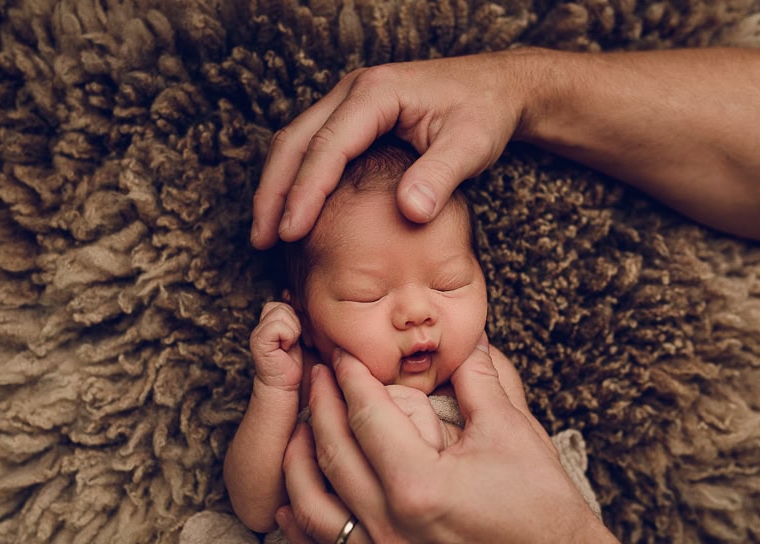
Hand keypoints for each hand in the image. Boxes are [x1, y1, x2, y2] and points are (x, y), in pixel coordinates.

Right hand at [250, 301, 302, 391]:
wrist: (283, 384)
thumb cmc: (291, 362)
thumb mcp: (297, 334)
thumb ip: (294, 317)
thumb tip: (292, 297)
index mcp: (269, 321)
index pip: (282, 303)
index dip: (294, 318)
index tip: (294, 336)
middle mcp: (260, 325)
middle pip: (282, 306)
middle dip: (294, 324)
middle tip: (292, 341)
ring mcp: (257, 332)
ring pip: (281, 313)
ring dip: (292, 330)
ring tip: (288, 344)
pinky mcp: (259, 341)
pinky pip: (278, 326)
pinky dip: (288, 336)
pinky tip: (285, 348)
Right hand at [251, 50, 538, 248]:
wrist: (497, 89)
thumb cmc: (485, 112)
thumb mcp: (472, 144)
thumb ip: (440, 176)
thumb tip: (410, 212)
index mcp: (377, 92)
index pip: (328, 145)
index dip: (305, 191)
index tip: (291, 232)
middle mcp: (353, 91)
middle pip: (295, 141)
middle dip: (273, 192)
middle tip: (262, 238)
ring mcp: (349, 103)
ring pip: (296, 143)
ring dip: (277, 187)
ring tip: (265, 233)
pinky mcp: (352, 119)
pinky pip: (312, 148)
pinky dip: (295, 181)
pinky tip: (293, 214)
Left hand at [278, 336, 665, 543]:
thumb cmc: (542, 503)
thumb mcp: (512, 430)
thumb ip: (478, 378)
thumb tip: (465, 335)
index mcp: (421, 485)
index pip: (368, 417)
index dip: (352, 379)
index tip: (342, 355)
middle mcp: (394, 527)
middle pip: (335, 455)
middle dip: (320, 406)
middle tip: (318, 375)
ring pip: (316, 510)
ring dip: (298, 465)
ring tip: (298, 429)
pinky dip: (303, 535)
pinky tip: (290, 509)